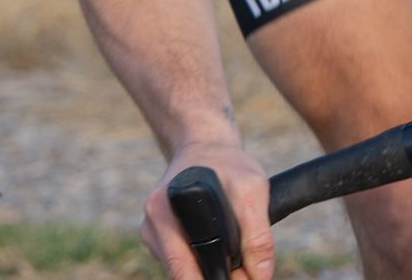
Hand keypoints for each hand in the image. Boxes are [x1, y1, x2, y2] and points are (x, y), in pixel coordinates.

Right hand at [140, 138, 274, 279]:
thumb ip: (258, 237)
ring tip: (229, 245)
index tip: (236, 274)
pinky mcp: (156, 235)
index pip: (183, 269)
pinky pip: (181, 260)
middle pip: (182, 273)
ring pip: (182, 269)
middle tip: (240, 265)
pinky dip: (199, 258)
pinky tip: (211, 238)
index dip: (213, 278)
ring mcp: (151, 231)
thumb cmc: (228, 165)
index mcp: (164, 211)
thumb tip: (259, 277)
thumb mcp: (253, 191)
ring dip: (207, 267)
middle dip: (213, 274)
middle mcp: (152, 223)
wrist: (205, 144)